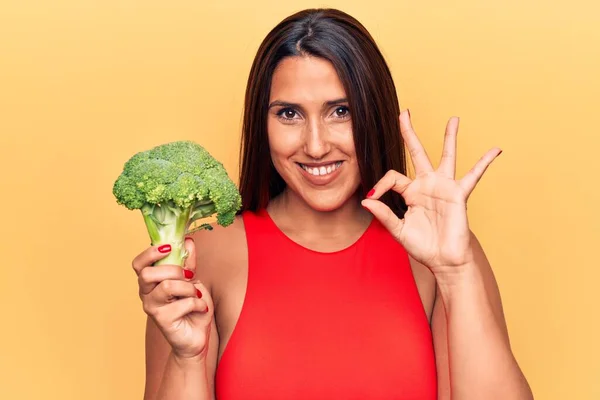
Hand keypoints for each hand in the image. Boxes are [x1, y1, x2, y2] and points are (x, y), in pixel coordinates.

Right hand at [131, 237, 213, 359]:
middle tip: (189, 276)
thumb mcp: (192, 280)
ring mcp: (152, 308)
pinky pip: (183, 303)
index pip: (138, 264)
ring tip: (197, 295)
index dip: (150, 253)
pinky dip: (198, 303)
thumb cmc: (192, 307)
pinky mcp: (162, 321)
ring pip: (167, 286)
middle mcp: (146, 294)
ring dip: (188, 288)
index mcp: (150, 282)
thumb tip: (188, 240)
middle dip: (174, 270)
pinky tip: (201, 308)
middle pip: (147, 274)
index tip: (168, 247)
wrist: (197, 336)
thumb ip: (187, 262)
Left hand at [362, 110, 500, 272]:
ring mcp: (444, 187)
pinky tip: (495, 150)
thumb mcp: (398, 230)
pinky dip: (484, 163)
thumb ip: (383, 214)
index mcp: (410, 192)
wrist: (443, 260)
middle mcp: (427, 185)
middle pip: (417, 152)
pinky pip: (474, 175)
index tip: (372, 197)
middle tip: (404, 112)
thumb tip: (365, 200)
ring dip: (449, 137)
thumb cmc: (423, 246)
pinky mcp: (458, 195)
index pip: (392, 177)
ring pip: (447, 156)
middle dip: (410, 133)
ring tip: (454, 119)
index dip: (380, 185)